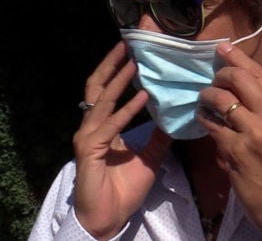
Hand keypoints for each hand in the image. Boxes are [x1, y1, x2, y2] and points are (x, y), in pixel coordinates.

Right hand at [72, 41, 171, 239]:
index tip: (132, 50)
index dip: (117, 69)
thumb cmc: (123, 189)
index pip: (107, 90)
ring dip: (120, 80)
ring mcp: (88, 136)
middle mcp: (91, 126)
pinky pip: (110, 125)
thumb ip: (158, 137)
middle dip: (112, 63)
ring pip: (103, 100)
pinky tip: (143, 97)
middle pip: (97, 86)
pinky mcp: (89, 150)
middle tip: (127, 43)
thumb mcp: (148, 158)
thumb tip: (173, 118)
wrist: (108, 217)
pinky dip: (127, 110)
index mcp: (102, 126)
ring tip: (136, 63)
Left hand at [196, 42, 261, 232]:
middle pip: (239, 78)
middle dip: (219, 74)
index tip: (222, 48)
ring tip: (204, 102)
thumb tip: (239, 79)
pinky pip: (211, 124)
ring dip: (207, 97)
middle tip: (212, 80)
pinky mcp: (236, 149)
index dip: (237, 57)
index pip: (259, 73)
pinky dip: (203, 119)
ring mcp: (254, 132)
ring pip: (221, 98)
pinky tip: (203, 120)